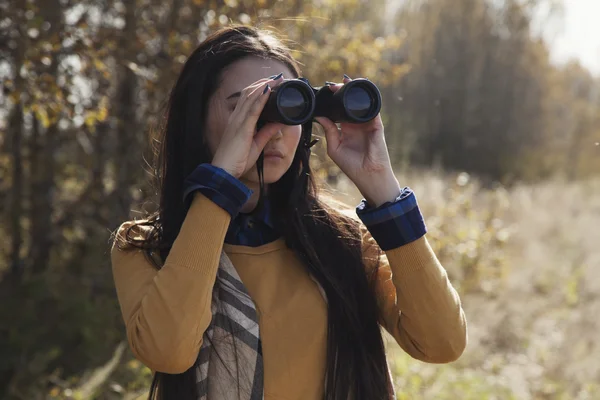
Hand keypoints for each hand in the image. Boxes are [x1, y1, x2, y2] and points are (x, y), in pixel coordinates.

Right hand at [211, 75, 284, 178]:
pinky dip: (261, 98)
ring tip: (277, 79)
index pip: (249, 99)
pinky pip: (252, 109)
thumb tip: (279, 122)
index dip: (260, 88)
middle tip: (278, 77)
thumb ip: (267, 132)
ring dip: (264, 85)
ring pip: (251, 97)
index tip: (273, 83)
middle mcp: (237, 117)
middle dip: (264, 83)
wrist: (224, 171)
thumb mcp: (257, 144)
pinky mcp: (242, 128)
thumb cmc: (237, 160)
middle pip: (250, 93)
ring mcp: (238, 121)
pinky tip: (268, 90)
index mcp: (239, 120)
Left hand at [315, 75, 400, 206]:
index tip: (324, 92)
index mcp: (346, 129)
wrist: (368, 175)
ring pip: (360, 103)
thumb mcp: (334, 147)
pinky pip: (372, 108)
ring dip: (353, 92)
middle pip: (349, 103)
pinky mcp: (376, 124)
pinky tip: (359, 90)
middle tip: (332, 85)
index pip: (339, 110)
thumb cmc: (351, 165)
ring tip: (344, 82)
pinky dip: (367, 98)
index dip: (332, 101)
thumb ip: (329, 131)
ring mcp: (366, 123)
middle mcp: (356, 124)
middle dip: (342, 92)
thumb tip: (319, 116)